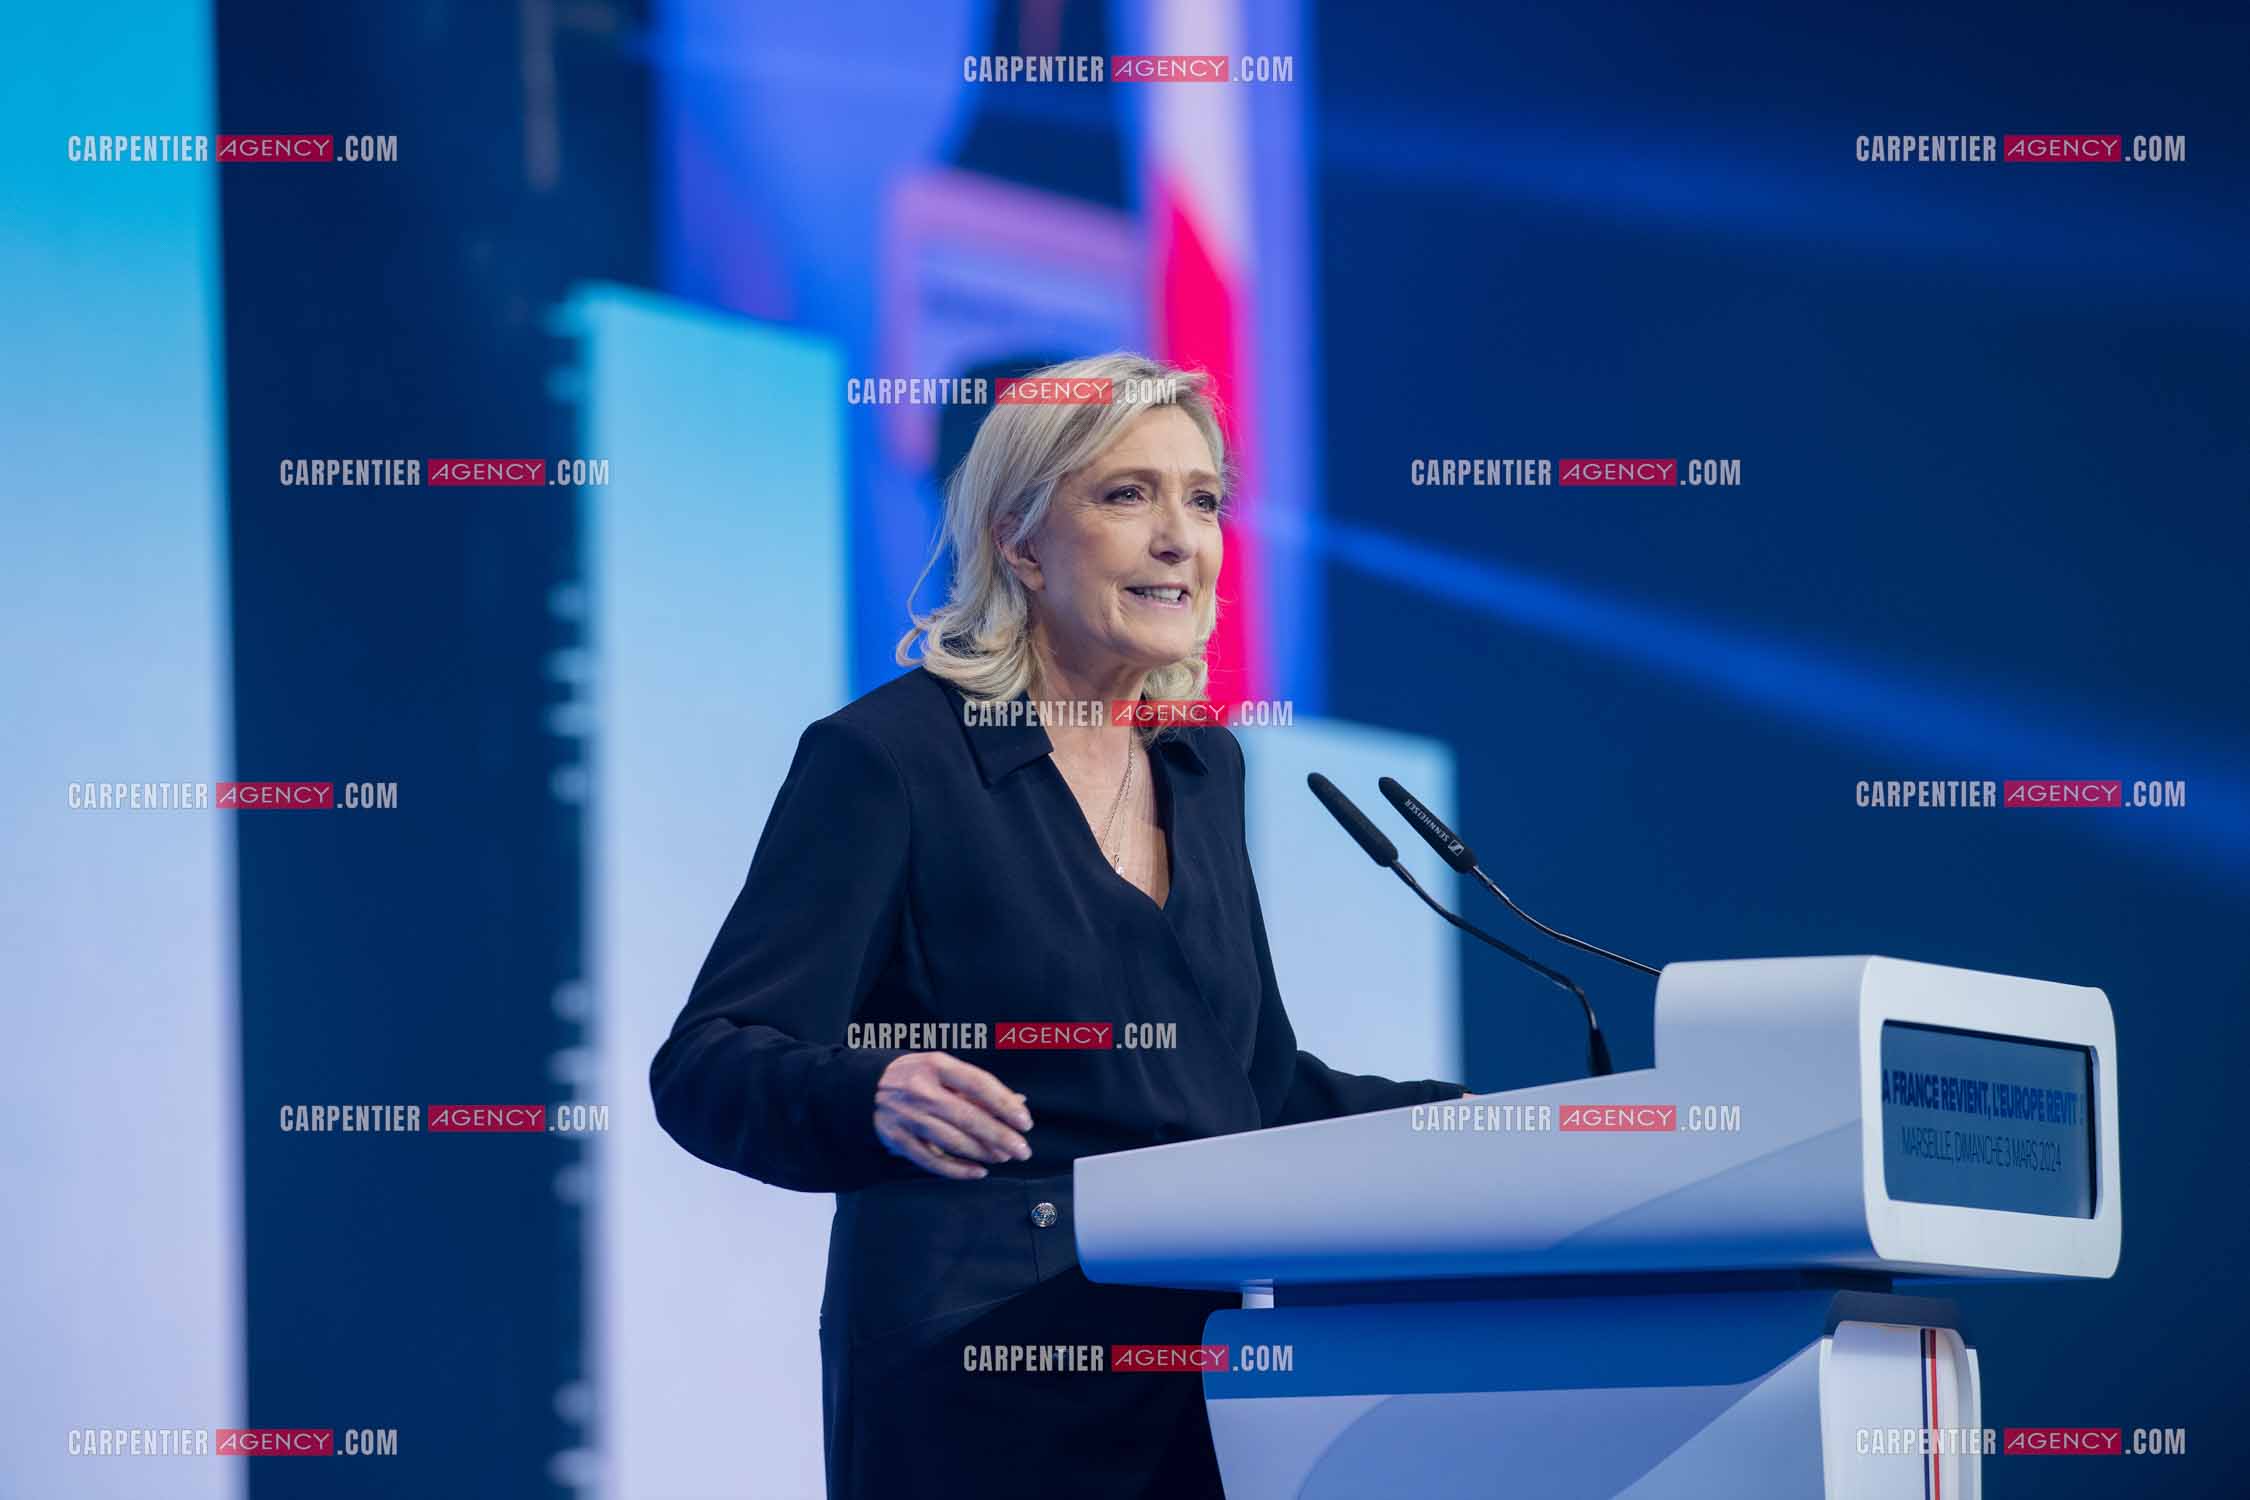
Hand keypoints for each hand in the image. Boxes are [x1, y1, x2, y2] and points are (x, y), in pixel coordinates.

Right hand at [873, 1052, 1034, 1179]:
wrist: (863, 1088)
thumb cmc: (914, 1076)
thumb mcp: (943, 1070)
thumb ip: (977, 1088)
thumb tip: (1018, 1103)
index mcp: (936, 1065)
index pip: (978, 1084)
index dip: (1005, 1104)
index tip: (1025, 1122)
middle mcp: (921, 1090)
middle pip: (968, 1117)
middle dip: (1000, 1136)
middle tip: (1023, 1150)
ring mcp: (908, 1117)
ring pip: (953, 1140)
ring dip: (984, 1152)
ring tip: (1005, 1157)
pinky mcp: (898, 1140)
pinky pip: (932, 1160)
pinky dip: (958, 1169)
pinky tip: (978, 1172)